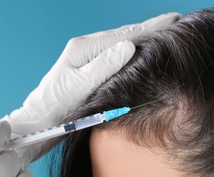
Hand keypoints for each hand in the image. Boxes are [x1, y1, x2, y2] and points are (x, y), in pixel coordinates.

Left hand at [0, 12, 179, 166]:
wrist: (39, 121)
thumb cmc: (56, 107)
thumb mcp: (80, 87)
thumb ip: (104, 66)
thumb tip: (129, 46)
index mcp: (84, 49)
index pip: (124, 35)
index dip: (151, 28)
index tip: (173, 19)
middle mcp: (86, 48)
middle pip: (124, 34)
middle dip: (150, 28)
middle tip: (175, 21)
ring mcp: (88, 58)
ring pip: (121, 43)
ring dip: (143, 37)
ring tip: (164, 31)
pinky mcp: (89, 68)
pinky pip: (115, 54)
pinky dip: (132, 49)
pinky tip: (141, 50)